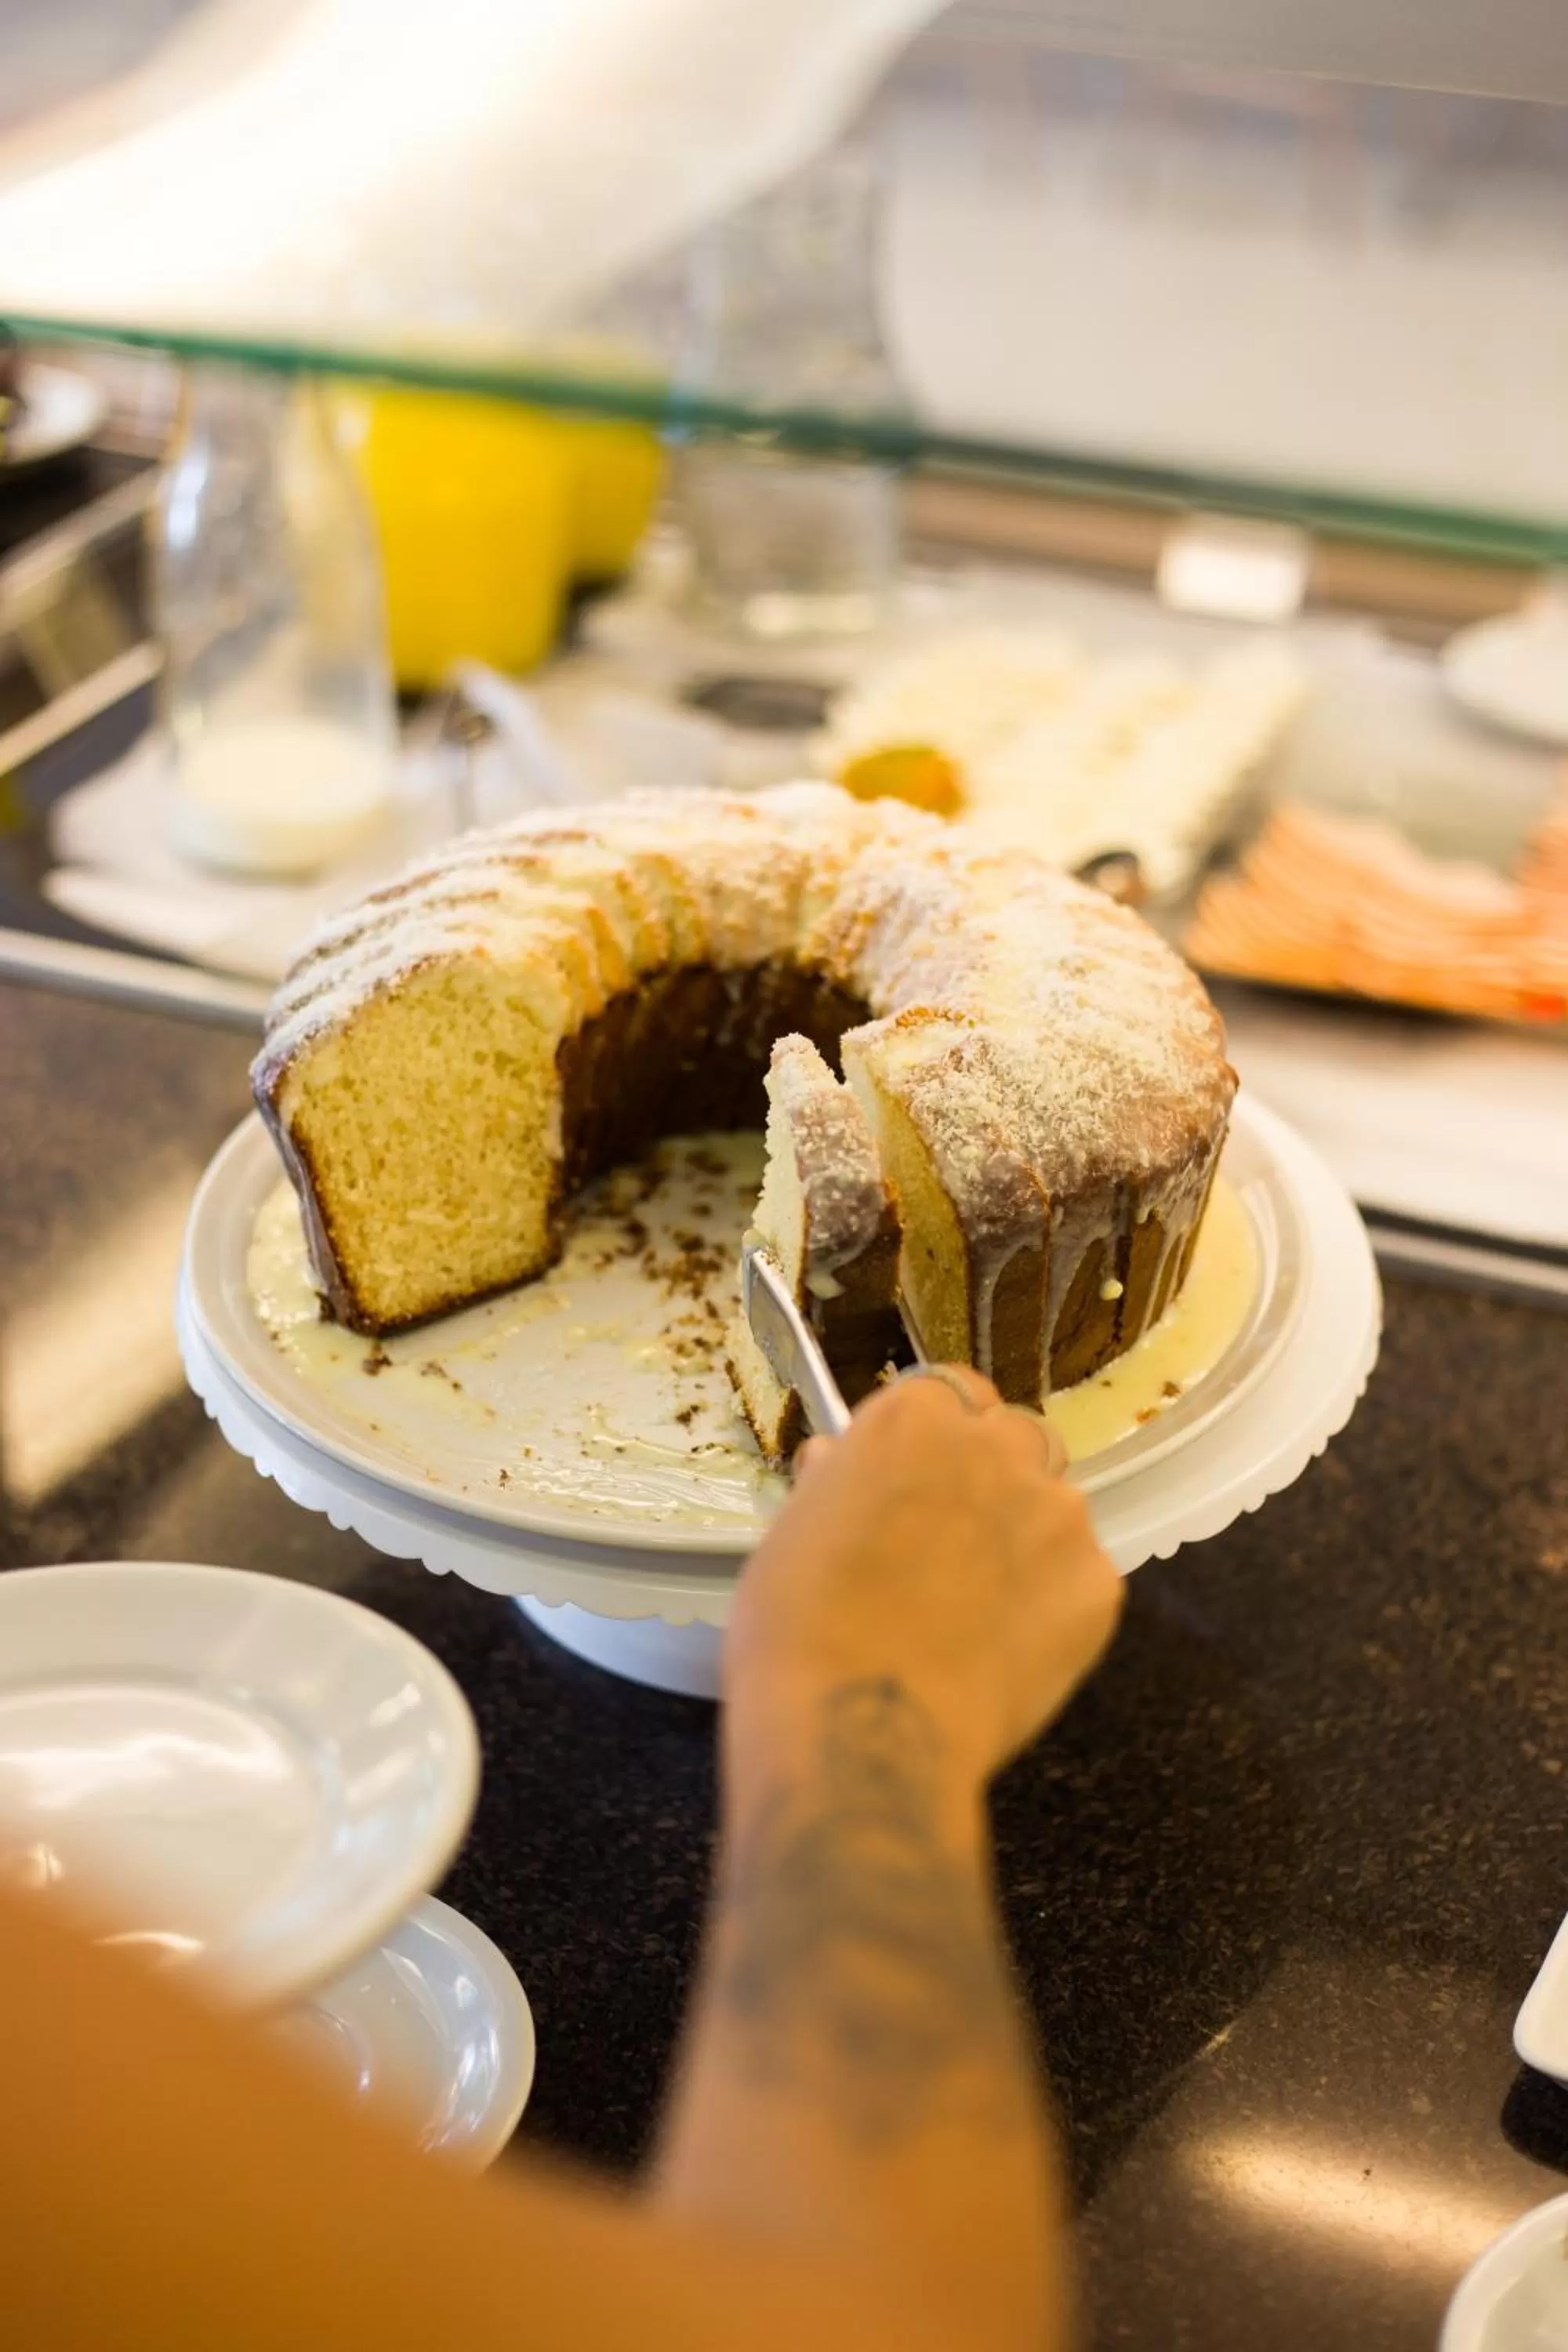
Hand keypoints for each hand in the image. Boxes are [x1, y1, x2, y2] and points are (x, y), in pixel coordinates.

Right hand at [727, 1369, 1122, 1785]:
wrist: (865, 1728)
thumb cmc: (798, 1627)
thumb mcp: (794, 1533)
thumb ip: (837, 1484)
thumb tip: (840, 1465)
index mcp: (916, 1417)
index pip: (949, 1392)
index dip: (936, 1436)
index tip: (917, 1478)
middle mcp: (998, 1446)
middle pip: (1014, 1437)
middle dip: (993, 1475)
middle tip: (955, 1542)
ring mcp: (1059, 1514)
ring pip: (1056, 1505)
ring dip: (1027, 1537)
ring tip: (981, 1609)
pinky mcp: (1099, 1585)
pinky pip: (1081, 1579)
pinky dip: (1054, 1605)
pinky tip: (1007, 1652)